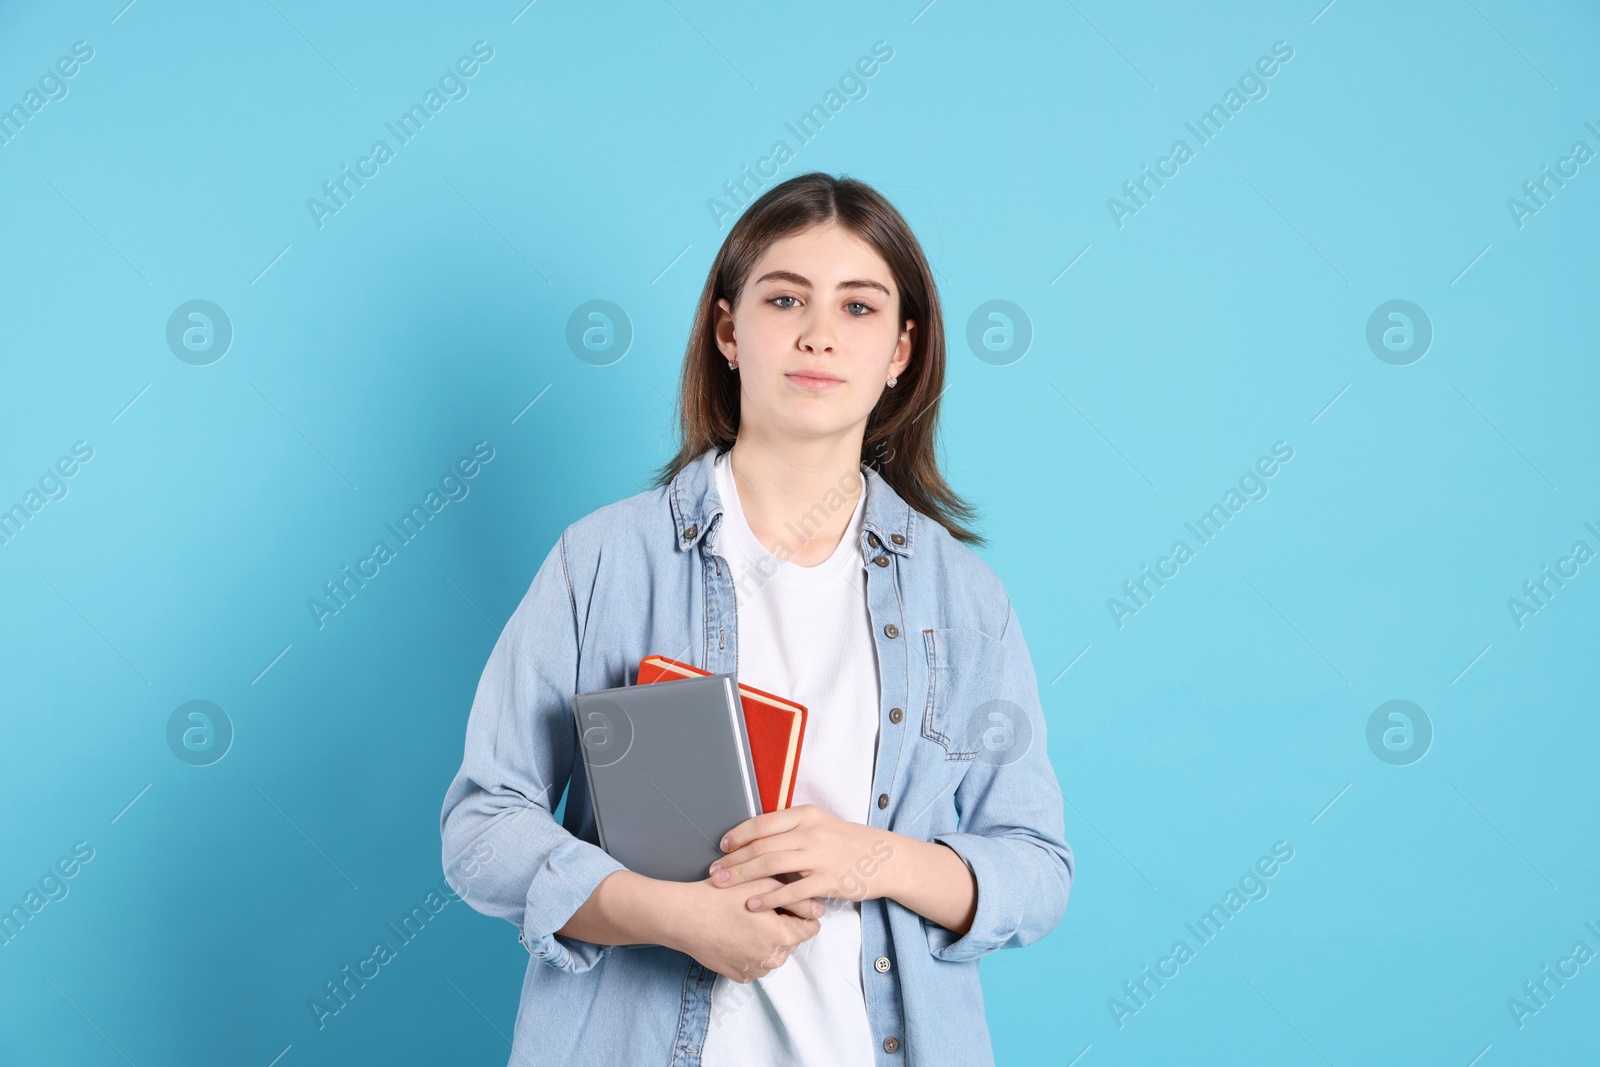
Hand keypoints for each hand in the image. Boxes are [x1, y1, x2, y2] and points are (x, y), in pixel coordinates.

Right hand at [665, 875, 823, 982]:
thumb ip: (797, 899)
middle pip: (791, 940)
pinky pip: (756, 962)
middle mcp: (773, 960)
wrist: (683, 917)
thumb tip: (819, 909)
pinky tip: (733, 934)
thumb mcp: (763, 885)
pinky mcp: (739, 976)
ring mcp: (755, 970)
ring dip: (766, 938)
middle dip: (781, 924)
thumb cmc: (721, 896)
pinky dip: (750, 950)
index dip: (798, 910)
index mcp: (783, 937)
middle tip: (757, 908)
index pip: (810, 927)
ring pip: (773, 952)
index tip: (780, 901)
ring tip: (743, 920)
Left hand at [709, 804, 895, 913]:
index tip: (723, 847)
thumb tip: (755, 837)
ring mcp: (820, 857)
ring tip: (724, 885)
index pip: (763, 823)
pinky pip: (792, 891)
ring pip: (771, 865)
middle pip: (762, 846)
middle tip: (714, 871)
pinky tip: (753, 903)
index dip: (739, 835)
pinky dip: (769, 898)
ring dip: (743, 876)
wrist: (883, 858)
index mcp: (806, 815)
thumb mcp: (820, 824)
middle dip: (734, 860)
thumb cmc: (847, 842)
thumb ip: (791, 828)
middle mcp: (811, 832)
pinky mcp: (827, 881)